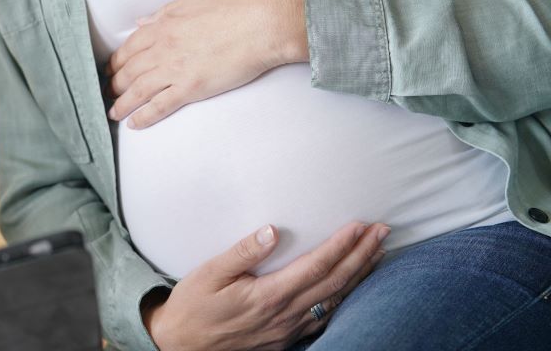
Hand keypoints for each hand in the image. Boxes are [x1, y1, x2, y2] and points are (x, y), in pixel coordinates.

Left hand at [106, 0, 306, 127]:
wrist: (263, 23)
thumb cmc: (235, 6)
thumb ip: (164, 12)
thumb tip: (143, 22)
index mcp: (163, 25)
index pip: (129, 47)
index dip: (116, 61)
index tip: (110, 69)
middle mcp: (163, 47)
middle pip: (129, 70)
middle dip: (114, 84)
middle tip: (106, 93)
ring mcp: (175, 69)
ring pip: (138, 90)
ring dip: (122, 104)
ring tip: (113, 113)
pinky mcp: (192, 87)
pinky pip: (160, 105)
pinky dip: (144, 116)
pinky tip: (134, 124)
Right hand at [145, 221, 389, 350]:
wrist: (181, 345)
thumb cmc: (192, 305)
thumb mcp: (209, 273)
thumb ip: (242, 252)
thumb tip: (272, 231)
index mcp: (267, 295)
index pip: (316, 266)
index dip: (341, 246)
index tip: (360, 225)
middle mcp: (284, 315)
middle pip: (334, 283)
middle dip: (362, 255)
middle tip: (383, 231)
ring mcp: (287, 331)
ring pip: (335, 302)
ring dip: (360, 276)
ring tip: (378, 253)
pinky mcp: (284, 339)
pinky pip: (324, 319)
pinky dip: (345, 299)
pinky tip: (352, 288)